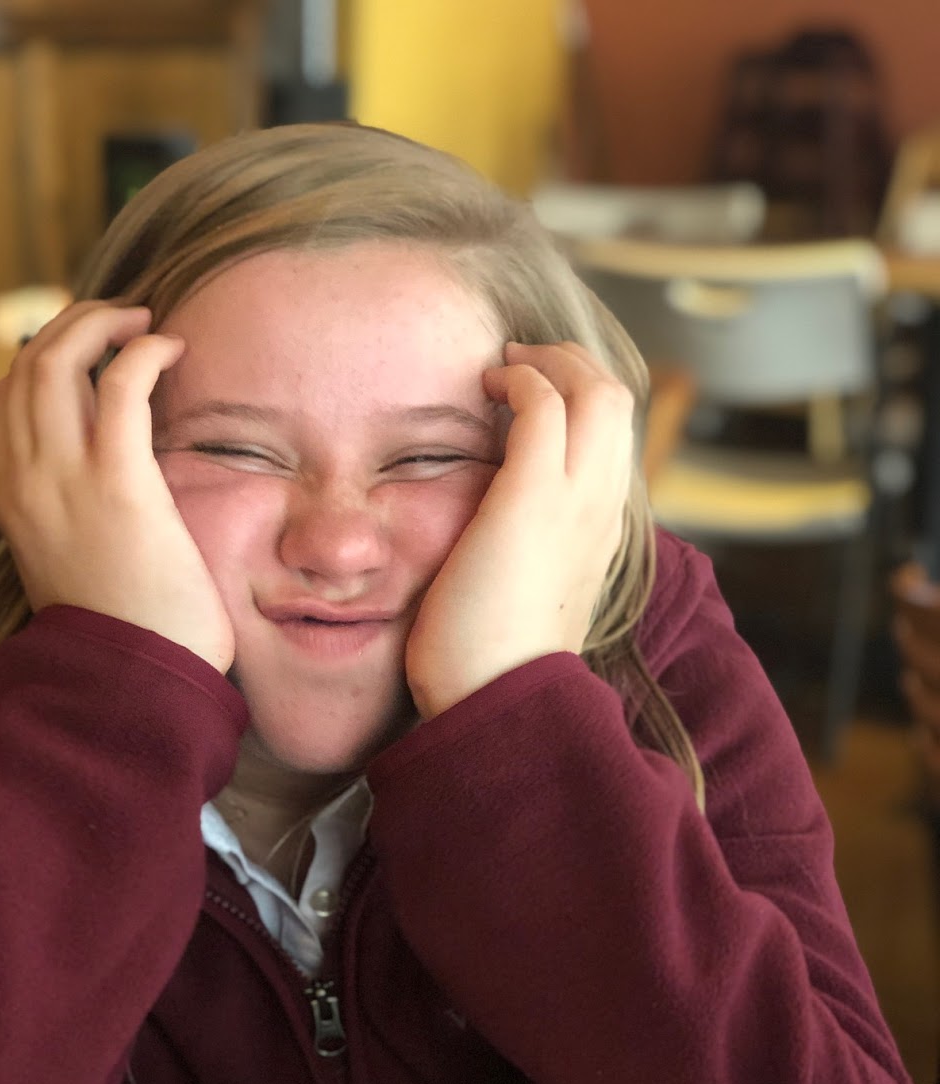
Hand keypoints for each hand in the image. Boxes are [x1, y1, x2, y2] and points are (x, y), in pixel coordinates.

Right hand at [0, 300, 234, 673]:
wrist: (134, 683)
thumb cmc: (127, 634)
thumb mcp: (79, 569)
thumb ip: (78, 521)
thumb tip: (114, 494)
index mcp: (12, 501)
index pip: (7, 399)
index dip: (46, 358)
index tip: (92, 351)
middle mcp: (25, 481)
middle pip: (26, 364)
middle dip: (73, 324)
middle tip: (122, 319)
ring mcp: (63, 478)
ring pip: (57, 359)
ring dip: (101, 323)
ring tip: (145, 321)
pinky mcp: (116, 480)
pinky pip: (119, 384)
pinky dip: (142, 350)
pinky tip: (171, 349)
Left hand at [404, 341, 633, 718]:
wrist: (496, 700)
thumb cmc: (491, 666)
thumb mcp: (524, 603)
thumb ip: (526, 563)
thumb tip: (495, 550)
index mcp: (602, 536)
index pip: (614, 443)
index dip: (582, 404)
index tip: (538, 397)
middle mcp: (602, 512)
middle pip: (619, 400)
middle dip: (573, 364)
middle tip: (522, 361)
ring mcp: (575, 502)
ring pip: (595, 390)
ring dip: (549, 363)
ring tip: (505, 366)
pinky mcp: (532, 498)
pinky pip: (543, 405)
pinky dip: (520, 381)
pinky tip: (487, 386)